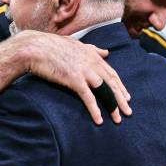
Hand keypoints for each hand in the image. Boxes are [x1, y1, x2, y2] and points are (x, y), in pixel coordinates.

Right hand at [17, 30, 131, 123]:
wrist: (36, 48)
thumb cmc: (53, 46)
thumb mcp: (77, 44)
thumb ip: (93, 49)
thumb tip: (106, 52)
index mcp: (93, 55)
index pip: (112, 73)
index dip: (120, 86)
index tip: (127, 97)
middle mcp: (92, 63)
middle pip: (112, 83)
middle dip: (121, 99)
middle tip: (129, 112)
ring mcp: (84, 71)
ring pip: (104, 91)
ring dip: (112, 106)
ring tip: (118, 119)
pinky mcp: (74, 79)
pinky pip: (88, 97)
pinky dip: (95, 110)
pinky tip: (99, 120)